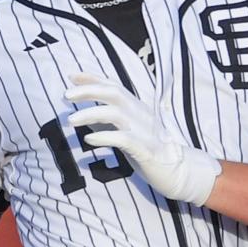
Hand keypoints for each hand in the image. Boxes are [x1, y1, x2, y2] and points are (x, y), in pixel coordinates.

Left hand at [65, 72, 221, 203]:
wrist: (181, 170)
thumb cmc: (151, 151)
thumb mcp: (129, 132)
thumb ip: (111, 122)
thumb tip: (87, 116)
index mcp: (136, 108)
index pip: (114, 86)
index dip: (93, 78)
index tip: (71, 76)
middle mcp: (140, 114)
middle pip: (114, 93)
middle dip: (89, 90)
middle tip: (65, 95)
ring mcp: (144, 130)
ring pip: (115, 113)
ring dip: (90, 114)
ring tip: (70, 120)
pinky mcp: (146, 149)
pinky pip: (123, 139)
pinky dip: (104, 137)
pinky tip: (89, 140)